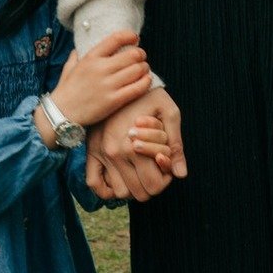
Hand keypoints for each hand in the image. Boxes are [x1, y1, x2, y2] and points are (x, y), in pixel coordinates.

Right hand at [48, 30, 151, 126]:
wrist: (61, 114)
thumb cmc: (66, 91)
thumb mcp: (69, 68)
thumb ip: (75, 56)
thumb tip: (78, 49)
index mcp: (90, 57)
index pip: (116, 38)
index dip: (130, 36)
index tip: (135, 38)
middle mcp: (100, 68)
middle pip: (132, 54)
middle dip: (141, 55)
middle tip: (141, 58)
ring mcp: (107, 85)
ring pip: (138, 70)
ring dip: (145, 68)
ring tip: (143, 71)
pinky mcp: (113, 101)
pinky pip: (137, 88)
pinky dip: (145, 82)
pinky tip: (146, 81)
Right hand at [85, 86, 185, 201]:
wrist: (123, 79)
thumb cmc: (151, 95)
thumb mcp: (171, 113)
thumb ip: (177, 145)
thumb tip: (181, 174)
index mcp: (135, 146)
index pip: (154, 185)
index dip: (166, 180)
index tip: (167, 165)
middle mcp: (115, 154)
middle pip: (139, 193)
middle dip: (153, 185)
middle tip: (157, 169)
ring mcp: (101, 154)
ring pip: (120, 193)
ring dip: (133, 187)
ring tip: (142, 170)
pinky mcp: (92, 151)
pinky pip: (95, 183)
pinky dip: (108, 189)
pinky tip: (123, 178)